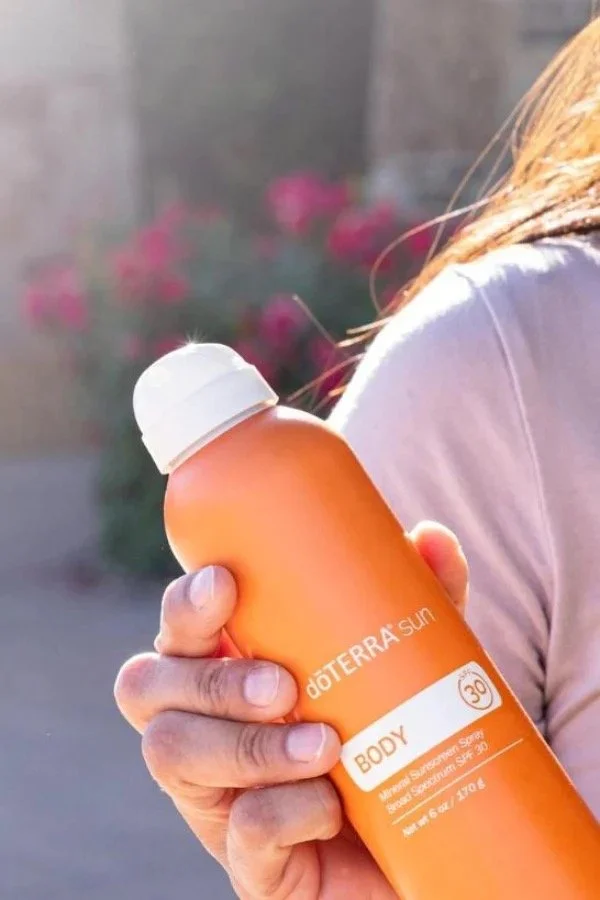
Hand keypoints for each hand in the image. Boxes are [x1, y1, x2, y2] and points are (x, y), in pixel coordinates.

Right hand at [115, 522, 467, 898]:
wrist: (427, 850)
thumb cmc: (393, 740)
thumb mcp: (402, 664)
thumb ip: (412, 604)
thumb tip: (431, 540)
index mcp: (224, 673)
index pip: (176, 632)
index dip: (185, 605)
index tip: (226, 581)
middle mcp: (203, 729)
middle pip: (148, 687)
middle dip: (210, 677)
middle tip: (283, 683)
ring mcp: (217, 800)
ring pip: (173, 754)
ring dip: (247, 743)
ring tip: (324, 744)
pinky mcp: (253, 864)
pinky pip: (238, 834)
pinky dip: (283, 810)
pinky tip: (330, 804)